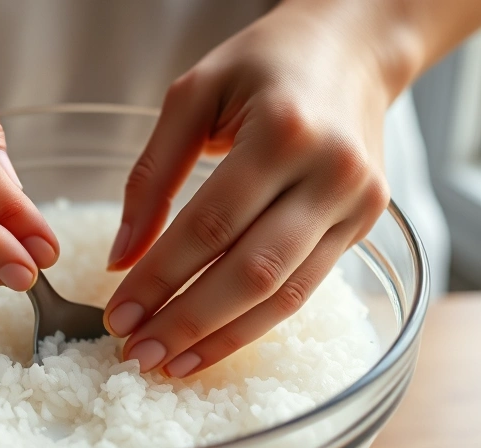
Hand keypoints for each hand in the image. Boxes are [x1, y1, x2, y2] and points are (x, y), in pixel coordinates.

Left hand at [104, 1, 407, 375]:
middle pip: (251, 272)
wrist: (352, 49)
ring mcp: (356, 205)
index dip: (159, 278)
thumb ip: (153, 175)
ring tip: (170, 365)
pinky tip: (213, 343)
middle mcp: (330, 174)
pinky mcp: (363, 227)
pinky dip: (254, 324)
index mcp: (283, 132)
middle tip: (136, 355)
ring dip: (221, 338)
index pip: (209, 225)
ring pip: (283, 294)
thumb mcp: (192, 95)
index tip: (117, 316)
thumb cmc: (264, 64)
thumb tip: (121, 257)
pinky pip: (304, 289)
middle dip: (187, 322)